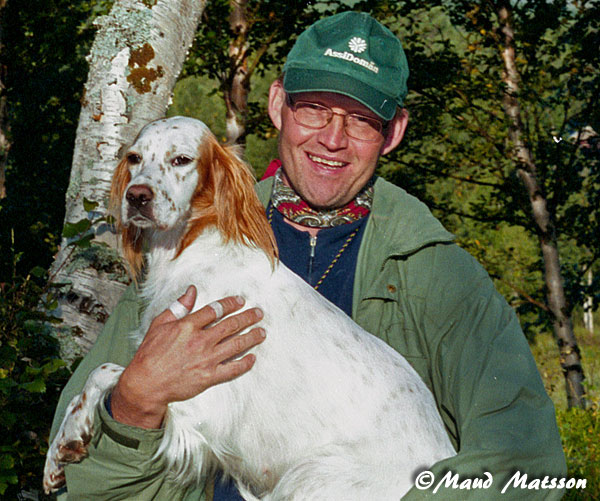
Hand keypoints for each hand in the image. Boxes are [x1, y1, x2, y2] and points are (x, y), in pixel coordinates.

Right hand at [110, 286, 264, 428]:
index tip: (241, 301)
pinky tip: (253, 357)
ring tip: (262, 332)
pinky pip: (232, 369)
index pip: (215, 310)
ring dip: (252, 337)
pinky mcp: (209, 377)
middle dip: (248, 317)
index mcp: (188, 326)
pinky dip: (245, 364)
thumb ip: (178, 307)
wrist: (146, 384)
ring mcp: (206, 360)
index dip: (230, 303)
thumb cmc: (150, 354)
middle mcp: (200, 341)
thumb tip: (191, 290)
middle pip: (231, 325)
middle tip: (259, 313)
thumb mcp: (159, 324)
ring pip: (236, 345)